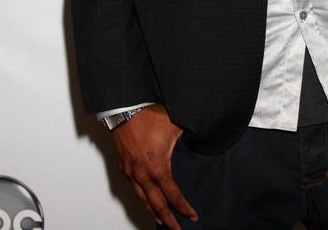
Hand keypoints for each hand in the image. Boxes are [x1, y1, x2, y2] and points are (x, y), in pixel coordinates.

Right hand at [112, 104, 197, 227]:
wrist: (125, 110)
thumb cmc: (148, 116)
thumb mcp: (175, 125)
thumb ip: (190, 134)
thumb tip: (204, 133)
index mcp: (158, 167)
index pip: (173, 196)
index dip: (184, 208)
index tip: (192, 216)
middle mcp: (143, 175)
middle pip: (157, 206)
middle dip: (168, 220)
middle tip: (177, 229)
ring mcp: (131, 173)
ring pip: (142, 200)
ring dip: (153, 212)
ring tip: (161, 220)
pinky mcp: (124, 167)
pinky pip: (133, 189)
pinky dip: (141, 199)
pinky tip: (145, 200)